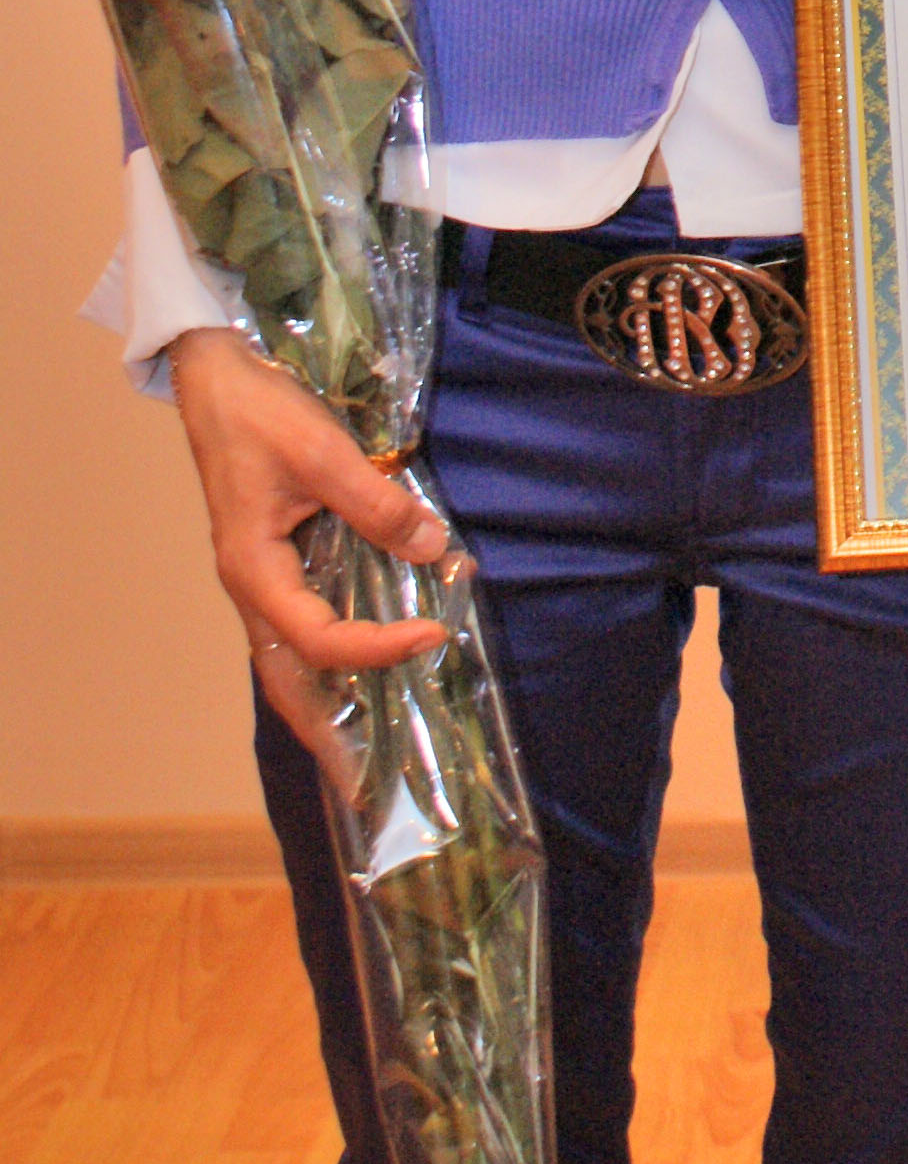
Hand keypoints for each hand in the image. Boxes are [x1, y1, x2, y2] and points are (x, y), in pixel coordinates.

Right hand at [168, 326, 451, 768]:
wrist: (217, 377)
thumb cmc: (259, 412)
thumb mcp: (321, 451)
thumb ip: (376, 502)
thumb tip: (430, 548)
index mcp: (253, 571)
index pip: (320, 637)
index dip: (378, 648)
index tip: (434, 635)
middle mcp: (254, 589)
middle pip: (288, 682)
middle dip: (328, 735)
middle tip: (369, 787)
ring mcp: (263, 580)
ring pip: (293, 662)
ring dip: (331, 703)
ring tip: (371, 754)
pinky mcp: (278, 562)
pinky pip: (304, 626)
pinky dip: (334, 657)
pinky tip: (369, 669)